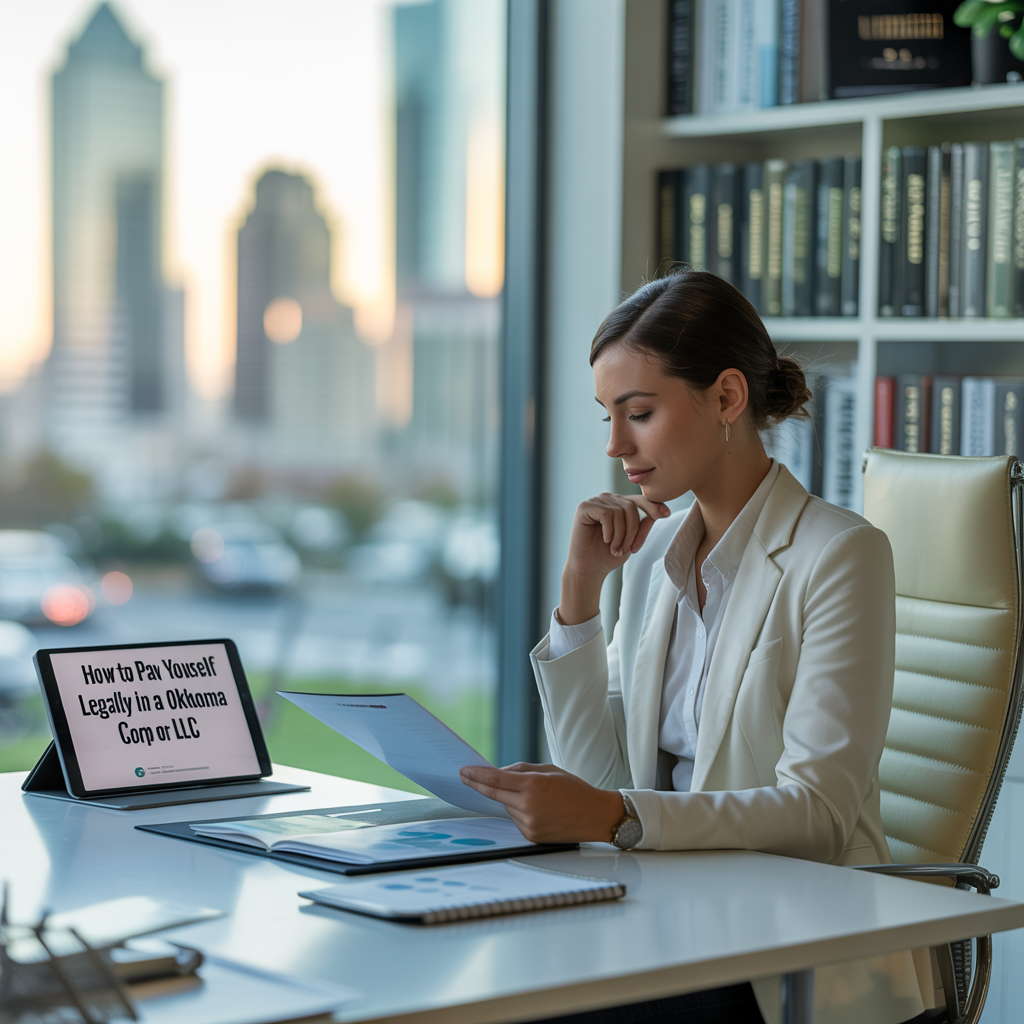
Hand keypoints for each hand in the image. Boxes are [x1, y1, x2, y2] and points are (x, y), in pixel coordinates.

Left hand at [459, 762, 624, 843]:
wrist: (596, 816)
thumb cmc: (575, 789)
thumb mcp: (549, 770)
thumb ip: (521, 771)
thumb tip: (498, 774)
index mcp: (534, 786)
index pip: (495, 780)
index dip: (476, 775)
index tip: (464, 771)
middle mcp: (529, 806)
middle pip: (495, 795)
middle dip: (480, 785)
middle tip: (466, 776)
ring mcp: (529, 824)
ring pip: (506, 806)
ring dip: (509, 798)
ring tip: (533, 795)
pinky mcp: (531, 836)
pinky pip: (516, 819)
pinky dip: (518, 811)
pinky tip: (537, 808)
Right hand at [560, 493, 669, 623]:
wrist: (589, 570)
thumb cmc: (608, 555)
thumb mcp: (632, 539)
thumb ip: (642, 524)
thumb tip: (661, 511)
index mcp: (618, 504)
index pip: (639, 500)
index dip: (653, 507)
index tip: (666, 514)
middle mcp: (607, 499)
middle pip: (631, 507)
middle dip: (633, 531)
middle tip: (625, 550)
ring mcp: (595, 501)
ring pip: (620, 511)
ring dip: (621, 535)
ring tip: (614, 549)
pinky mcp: (584, 507)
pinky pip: (607, 514)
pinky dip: (609, 531)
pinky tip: (604, 540)